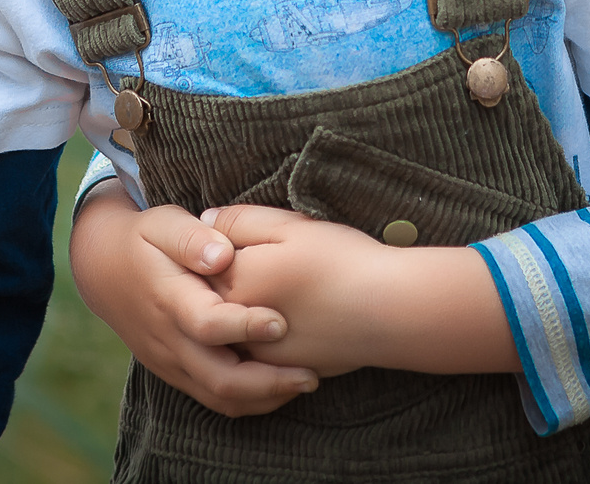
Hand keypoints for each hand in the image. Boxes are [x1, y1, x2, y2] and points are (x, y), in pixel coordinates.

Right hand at [67, 181, 319, 416]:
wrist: (103, 270)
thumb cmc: (145, 239)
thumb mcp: (163, 223)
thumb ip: (192, 237)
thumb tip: (223, 253)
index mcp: (168, 298)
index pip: (207, 324)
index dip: (245, 326)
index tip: (281, 321)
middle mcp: (168, 338)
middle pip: (218, 377)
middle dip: (268, 382)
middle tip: (311, 374)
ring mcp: (169, 361)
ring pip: (218, 396)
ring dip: (263, 398)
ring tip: (304, 382)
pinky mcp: (174, 373)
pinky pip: (212, 399)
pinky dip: (247, 401)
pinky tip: (279, 387)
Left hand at [205, 205, 518, 376]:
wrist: (389, 311)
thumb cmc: (342, 261)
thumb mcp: (290, 226)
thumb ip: (241, 221)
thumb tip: (206, 219)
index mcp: (236, 280)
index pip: (200, 263)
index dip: (211, 246)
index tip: (231, 237)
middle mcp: (238, 324)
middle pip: (209, 300)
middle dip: (222, 279)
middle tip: (257, 262)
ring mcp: (259, 353)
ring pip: (231, 330)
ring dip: (238, 311)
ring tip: (274, 289)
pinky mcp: (282, 371)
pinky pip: (254, 354)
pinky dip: (259, 336)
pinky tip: (286, 316)